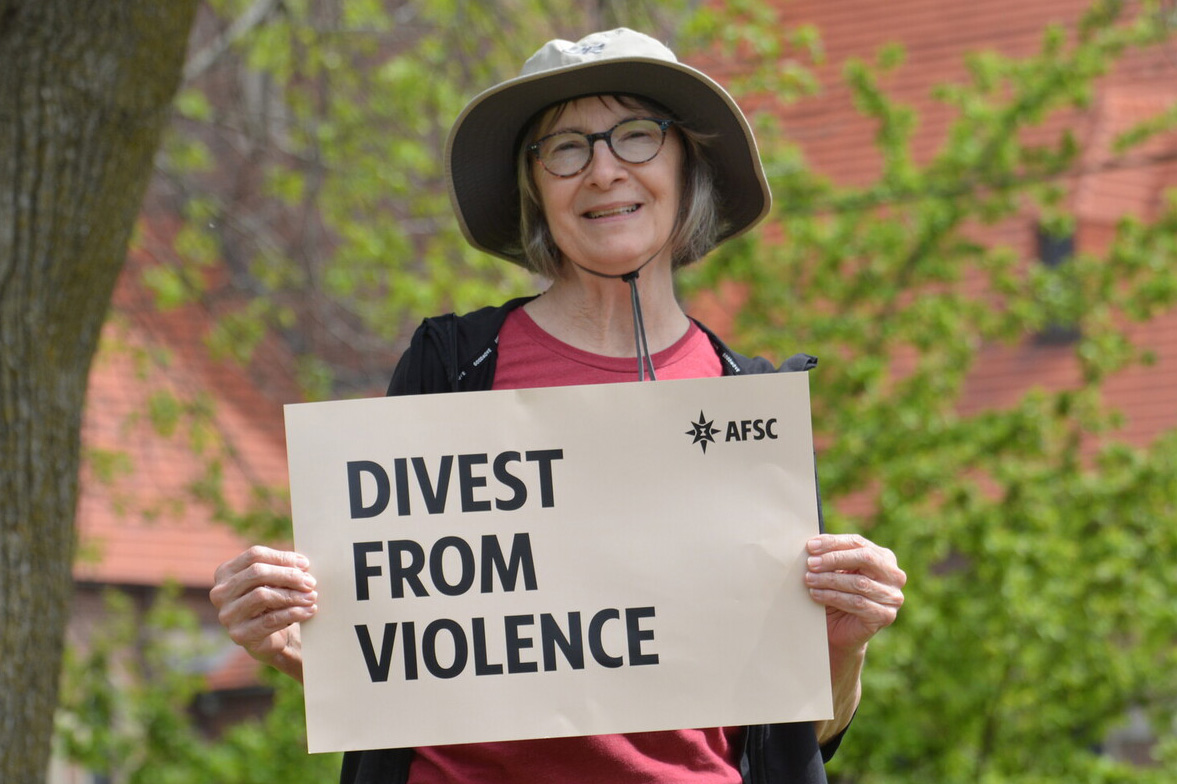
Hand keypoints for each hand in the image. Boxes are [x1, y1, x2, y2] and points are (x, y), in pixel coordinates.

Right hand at [209, 546, 317, 681]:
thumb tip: (302, 564)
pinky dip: (293, 613)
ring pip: (262, 595)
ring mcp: (227, 614)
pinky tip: (308, 611)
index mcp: (226, 572)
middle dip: (288, 576)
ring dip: (292, 595)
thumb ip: (283, 569)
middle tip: (311, 582)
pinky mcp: (239, 634)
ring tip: (311, 597)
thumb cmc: (273, 603)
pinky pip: (269, 620)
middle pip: (257, 573)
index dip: (282, 557)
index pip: (254, 555)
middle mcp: (220, 592)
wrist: (270, 639)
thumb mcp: (274, 582)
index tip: (305, 565)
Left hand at [805, 533, 905, 652]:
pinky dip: (833, 597)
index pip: (858, 543)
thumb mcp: (835, 571)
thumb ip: (830, 556)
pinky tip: (817, 594)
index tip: (810, 546)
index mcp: (883, 558)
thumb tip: (812, 544)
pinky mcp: (885, 615)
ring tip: (810, 579)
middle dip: (834, 559)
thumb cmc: (837, 594)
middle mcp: (894, 575)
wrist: (839, 630)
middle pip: (865, 558)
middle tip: (811, 563)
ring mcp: (892, 596)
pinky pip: (857, 603)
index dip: (833, 543)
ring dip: (830, 580)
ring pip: (859, 582)